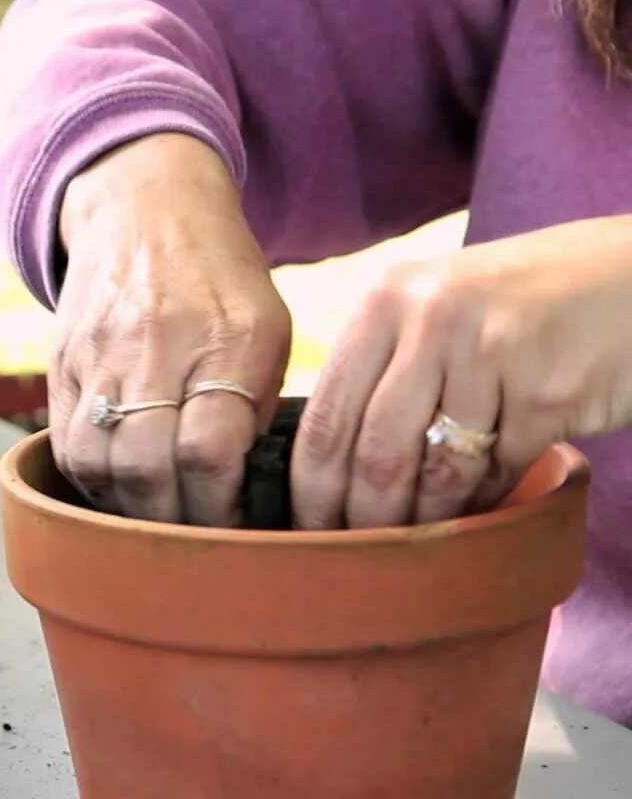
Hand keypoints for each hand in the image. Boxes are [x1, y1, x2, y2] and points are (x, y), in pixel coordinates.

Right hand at [51, 134, 291, 524]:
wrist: (145, 210)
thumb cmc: (220, 279)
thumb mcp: (269, 329)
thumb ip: (257, 406)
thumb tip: (238, 489)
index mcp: (227, 338)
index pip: (208, 452)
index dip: (219, 508)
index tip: (234, 528)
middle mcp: (157, 344)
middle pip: (145, 467)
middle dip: (172, 520)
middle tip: (193, 537)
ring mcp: (100, 352)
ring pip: (96, 462)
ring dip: (126, 506)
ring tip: (154, 513)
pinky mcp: (61, 360)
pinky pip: (66, 442)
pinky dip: (91, 479)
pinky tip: (119, 485)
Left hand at [292, 216, 631, 528]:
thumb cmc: (526, 300)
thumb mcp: (438, 306)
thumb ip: (385, 366)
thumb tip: (326, 463)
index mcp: (387, 299)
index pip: (327, 415)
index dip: (312, 488)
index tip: (308, 531)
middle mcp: (431, 318)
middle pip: (374, 453)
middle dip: (363, 520)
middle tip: (360, 558)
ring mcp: (492, 352)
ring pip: (437, 472)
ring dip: (426, 522)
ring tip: (418, 548)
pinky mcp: (550, 391)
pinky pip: (499, 472)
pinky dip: (485, 502)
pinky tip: (482, 509)